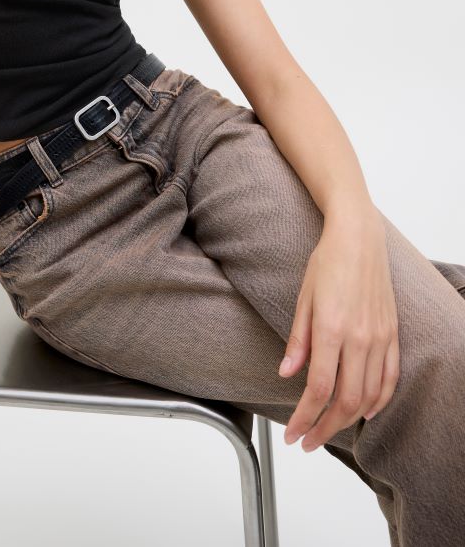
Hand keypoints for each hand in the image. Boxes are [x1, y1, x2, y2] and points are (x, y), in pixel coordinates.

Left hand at [280, 207, 399, 451]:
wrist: (358, 239)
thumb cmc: (327, 263)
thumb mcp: (303, 299)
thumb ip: (297, 341)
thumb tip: (286, 374)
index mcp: (332, 329)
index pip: (319, 388)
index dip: (305, 417)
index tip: (293, 433)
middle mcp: (360, 338)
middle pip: (345, 400)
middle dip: (324, 428)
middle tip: (306, 441)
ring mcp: (380, 337)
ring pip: (369, 395)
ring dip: (349, 420)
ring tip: (329, 429)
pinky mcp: (392, 334)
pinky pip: (389, 377)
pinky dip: (379, 400)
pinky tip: (365, 411)